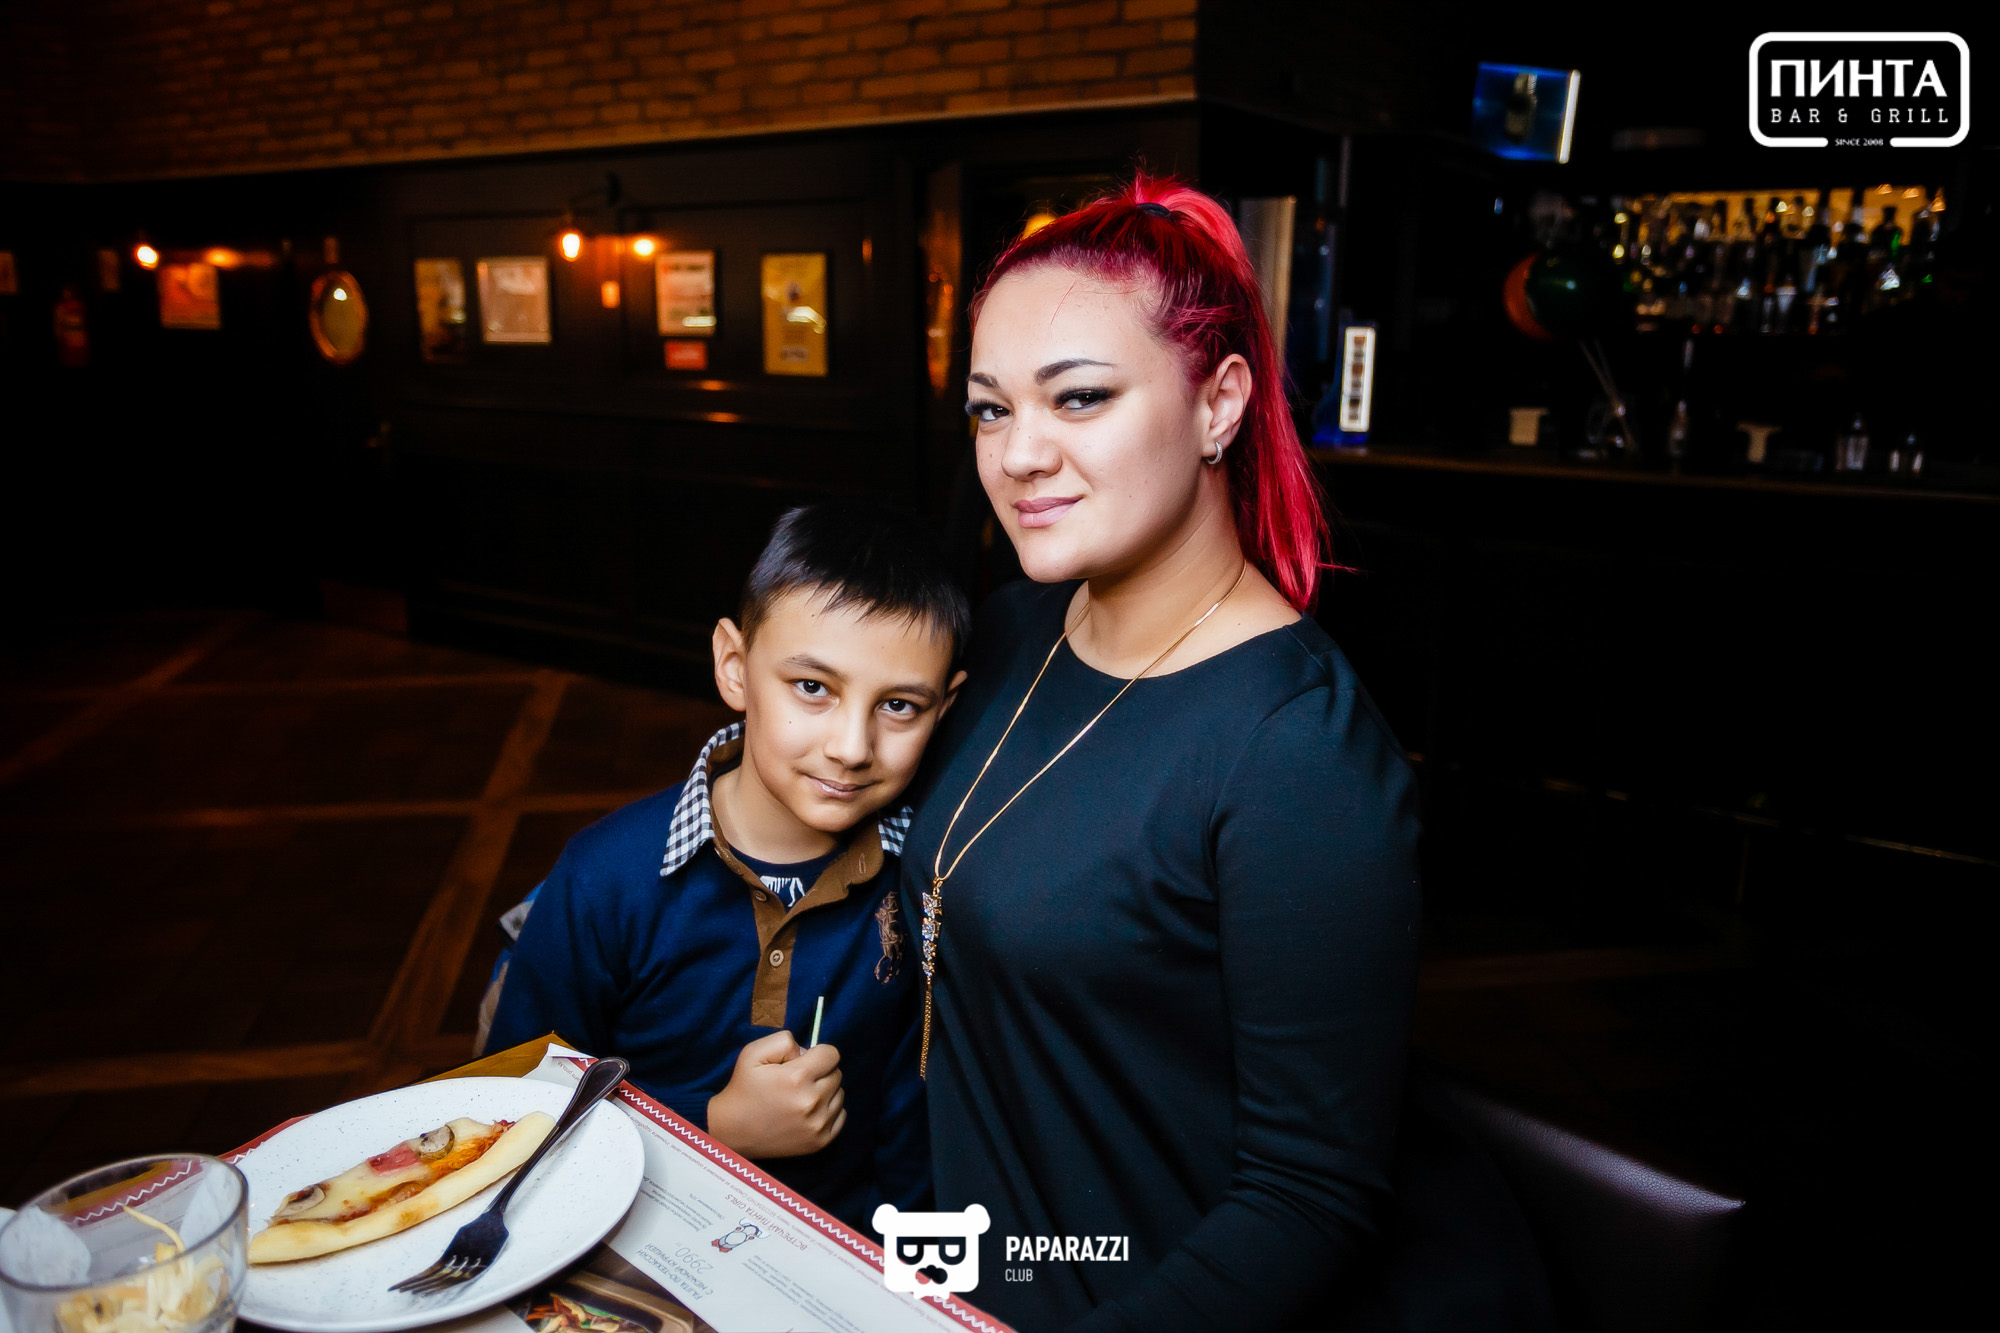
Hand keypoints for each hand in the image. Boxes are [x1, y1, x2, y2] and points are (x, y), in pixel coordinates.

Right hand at [706, 1030, 845, 1158]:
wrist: (732, 1130)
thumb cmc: (743, 1088)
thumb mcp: (754, 1053)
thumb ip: (785, 1041)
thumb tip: (808, 1051)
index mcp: (797, 1077)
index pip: (832, 1054)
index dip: (818, 1053)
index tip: (805, 1061)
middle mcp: (811, 1102)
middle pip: (836, 1074)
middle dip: (821, 1071)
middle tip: (799, 1080)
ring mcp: (817, 1125)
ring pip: (839, 1094)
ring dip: (826, 1091)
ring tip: (801, 1096)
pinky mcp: (820, 1142)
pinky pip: (840, 1115)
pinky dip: (829, 1110)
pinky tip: (809, 1111)